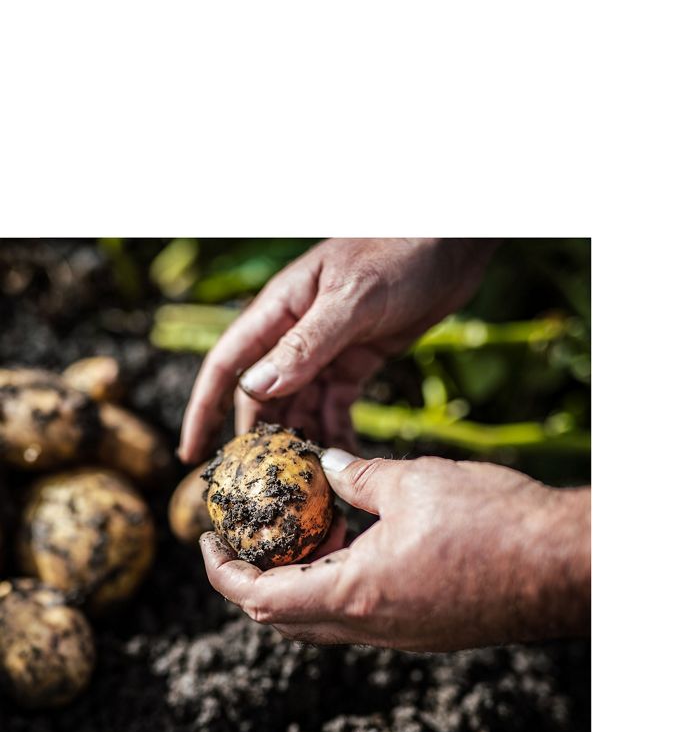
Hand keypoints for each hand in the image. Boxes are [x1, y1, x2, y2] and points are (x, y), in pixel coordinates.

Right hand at [178, 238, 495, 463]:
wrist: (453, 243)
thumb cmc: (399, 252)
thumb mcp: (352, 298)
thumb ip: (306, 343)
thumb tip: (253, 389)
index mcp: (281, 308)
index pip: (227, 364)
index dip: (204, 408)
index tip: (190, 454)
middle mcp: (296, 330)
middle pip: (263, 394)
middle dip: (261, 439)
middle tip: (266, 488)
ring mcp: (327, 346)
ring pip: (300, 404)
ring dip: (301, 439)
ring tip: (308, 484)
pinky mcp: (359, 358)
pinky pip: (336, 403)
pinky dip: (336, 431)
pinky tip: (344, 461)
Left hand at [199, 452, 591, 649]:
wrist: (559, 563)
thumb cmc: (489, 520)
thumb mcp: (413, 482)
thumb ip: (359, 476)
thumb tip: (324, 464)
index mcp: (355, 593)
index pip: (260, 598)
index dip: (223, 572)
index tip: (207, 540)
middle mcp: (371, 625)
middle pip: (287, 617)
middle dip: (257, 577)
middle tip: (251, 534)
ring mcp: (402, 632)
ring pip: (328, 616)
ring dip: (306, 575)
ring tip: (311, 522)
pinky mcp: (429, 627)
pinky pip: (366, 611)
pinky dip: (346, 579)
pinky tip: (365, 533)